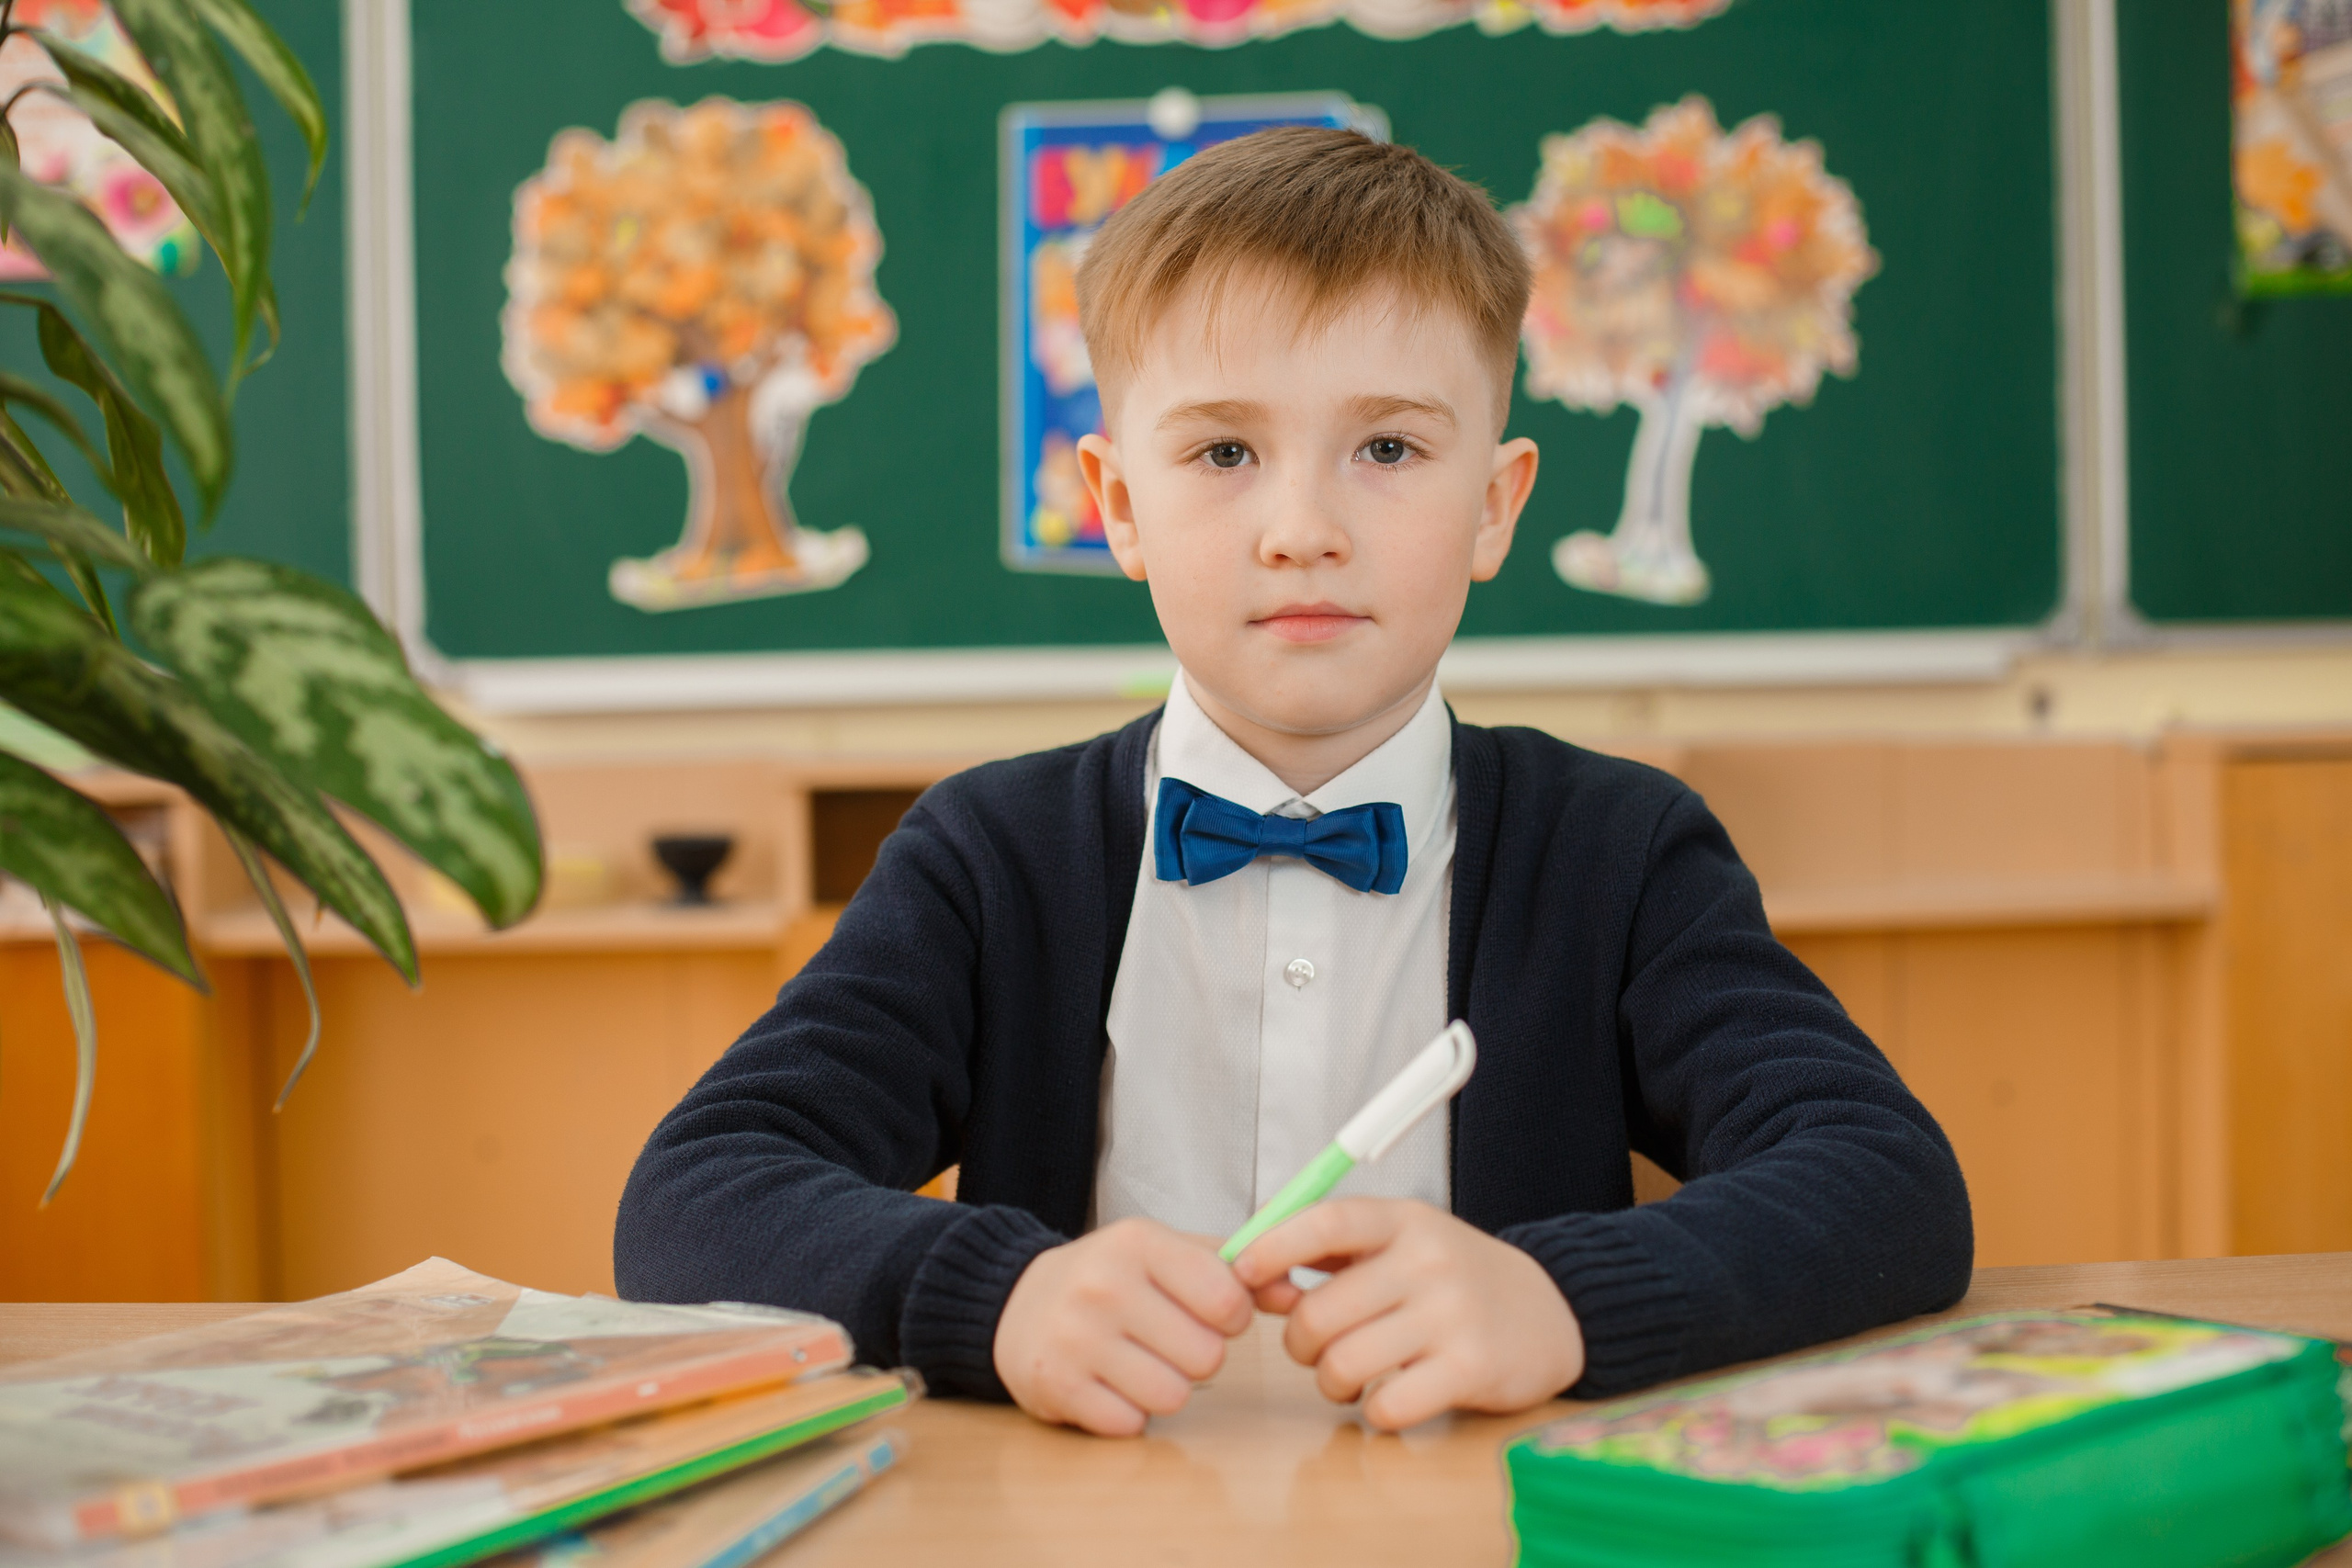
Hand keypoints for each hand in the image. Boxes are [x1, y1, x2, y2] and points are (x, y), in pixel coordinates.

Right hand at [994, 1217, 1252, 1435]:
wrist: (1015, 1303)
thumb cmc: (1110, 1279)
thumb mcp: (1167, 1255)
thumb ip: (1235, 1271)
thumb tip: (1298, 1294)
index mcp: (1139, 1243)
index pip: (1228, 1297)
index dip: (1230, 1316)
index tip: (1207, 1312)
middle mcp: (1104, 1285)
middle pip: (1207, 1355)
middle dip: (1198, 1356)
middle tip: (1167, 1341)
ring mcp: (1076, 1337)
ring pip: (1173, 1395)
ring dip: (1166, 1388)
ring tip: (1138, 1363)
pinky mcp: (1057, 1385)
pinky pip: (1131, 1423)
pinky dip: (1129, 1413)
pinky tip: (1109, 1384)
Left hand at [1232, 1198, 1584, 1430]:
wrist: (1551, 1312)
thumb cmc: (1454, 1279)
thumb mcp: (1402, 1243)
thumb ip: (1333, 1255)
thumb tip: (1251, 1276)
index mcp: (1404, 1221)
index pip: (1325, 1222)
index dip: (1272, 1247)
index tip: (1242, 1272)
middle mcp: (1428, 1261)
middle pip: (1319, 1312)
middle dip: (1300, 1342)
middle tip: (1316, 1349)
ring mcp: (1452, 1315)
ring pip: (1343, 1363)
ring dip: (1331, 1382)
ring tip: (1349, 1377)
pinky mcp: (1472, 1368)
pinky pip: (1386, 1405)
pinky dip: (1374, 1412)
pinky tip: (1387, 1398)